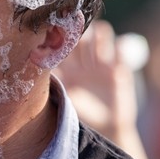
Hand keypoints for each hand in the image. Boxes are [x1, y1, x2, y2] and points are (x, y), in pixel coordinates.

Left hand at [55, 19, 149, 158]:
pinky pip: (120, 47)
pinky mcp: (119, 66)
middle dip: (81, 32)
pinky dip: (119, 47)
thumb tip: (39, 71)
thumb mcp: (67, 98)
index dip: (62, 36)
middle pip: (82, 33)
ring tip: (98, 51)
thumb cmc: (83, 113)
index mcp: (68, 65)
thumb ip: (57, 84)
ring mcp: (101, 60)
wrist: (106, 126)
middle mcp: (83, 59)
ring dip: (99, 35)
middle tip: (79, 37)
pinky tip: (114, 62)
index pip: (64, 42)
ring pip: (100, 33)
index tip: (60, 34)